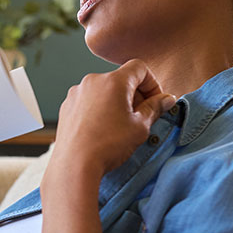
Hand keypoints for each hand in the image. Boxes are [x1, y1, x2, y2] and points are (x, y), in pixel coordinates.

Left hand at [45, 59, 175, 184]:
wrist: (75, 165)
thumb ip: (155, 108)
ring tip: (119, 127)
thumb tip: (166, 99)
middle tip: (141, 118)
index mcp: (113, 81)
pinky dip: (98, 110)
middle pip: (120, 79)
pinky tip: (101, 130)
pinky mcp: (66, 107)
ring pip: (103, 91)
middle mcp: (92, 81)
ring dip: (115, 103)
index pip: (139, 68)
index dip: (152, 83)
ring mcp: (76, 93)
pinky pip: (88, 101)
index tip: (155, 102)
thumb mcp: (140, 127)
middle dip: (134, 95)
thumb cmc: (109, 145)